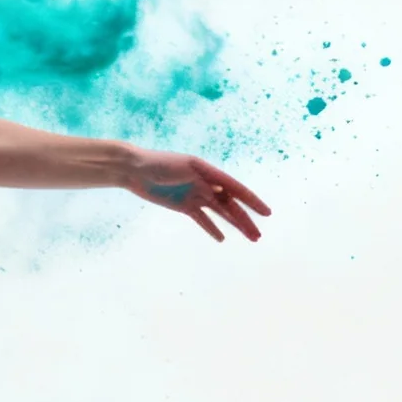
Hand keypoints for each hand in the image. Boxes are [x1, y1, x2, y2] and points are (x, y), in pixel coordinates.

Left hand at [123, 149, 269, 241]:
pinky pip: (202, 219)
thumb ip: (203, 179)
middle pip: (230, 205)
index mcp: (209, 172)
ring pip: (220, 214)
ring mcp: (196, 196)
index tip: (266, 213)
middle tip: (257, 236)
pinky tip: (222, 238)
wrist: (135, 169)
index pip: (236, 189)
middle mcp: (206, 184)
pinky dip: (211, 228)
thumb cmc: (159, 163)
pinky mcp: (184, 206)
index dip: (252, 201)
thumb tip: (221, 190)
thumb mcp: (184, 167)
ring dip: (234, 225)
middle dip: (245, 220)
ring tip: (250, 238)